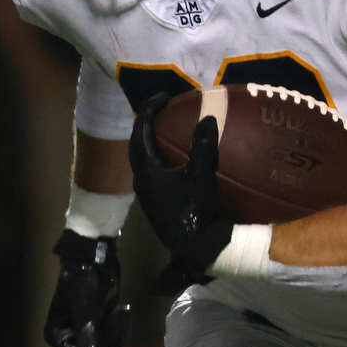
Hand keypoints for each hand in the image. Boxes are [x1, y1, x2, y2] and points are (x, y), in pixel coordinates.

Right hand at [42, 229, 127, 346]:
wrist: (94, 261)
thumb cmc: (83, 284)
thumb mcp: (85, 312)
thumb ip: (87, 337)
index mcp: (57, 336)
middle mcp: (69, 338)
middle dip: (112, 337)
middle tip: (120, 314)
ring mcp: (85, 332)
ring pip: (108, 346)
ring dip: (119, 330)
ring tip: (122, 309)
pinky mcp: (99, 325)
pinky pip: (114, 336)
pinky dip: (121, 327)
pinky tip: (122, 310)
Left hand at [129, 106, 232, 289]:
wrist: (197, 249)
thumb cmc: (195, 212)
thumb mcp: (201, 176)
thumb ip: (202, 146)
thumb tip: (207, 118)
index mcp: (145, 170)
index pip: (140, 131)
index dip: (150, 110)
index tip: (164, 97)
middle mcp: (142, 181)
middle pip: (139, 144)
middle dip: (150, 124)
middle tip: (166, 110)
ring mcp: (149, 194)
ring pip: (147, 160)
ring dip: (156, 142)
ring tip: (172, 129)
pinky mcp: (158, 202)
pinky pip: (157, 171)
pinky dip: (165, 157)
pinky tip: (181, 158)